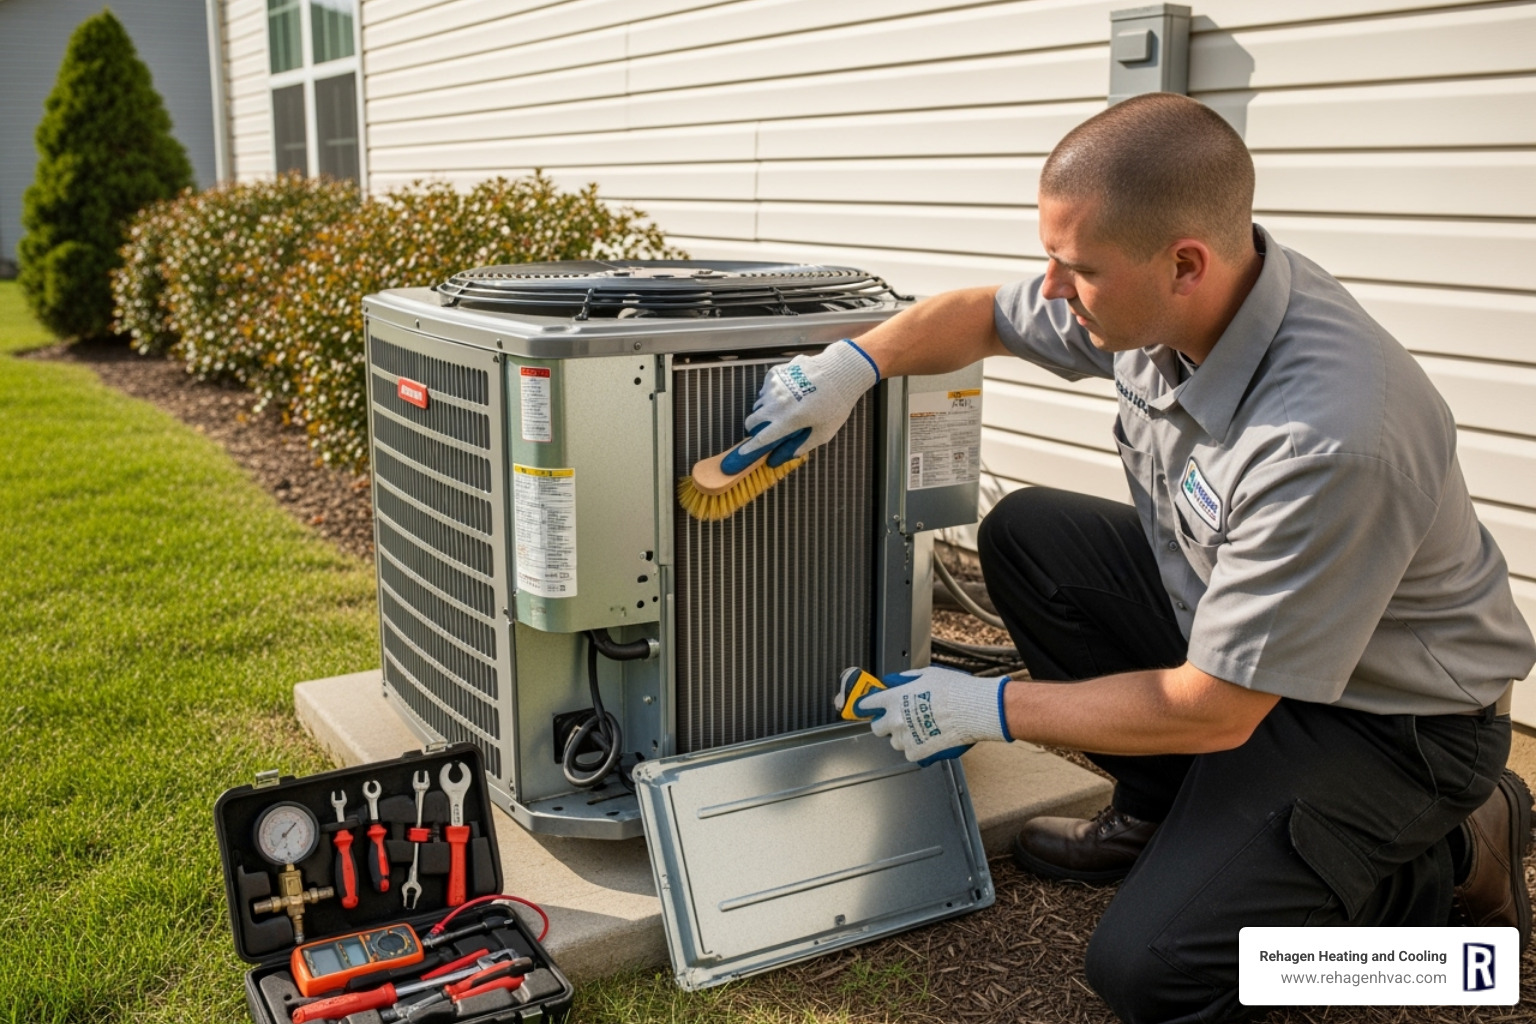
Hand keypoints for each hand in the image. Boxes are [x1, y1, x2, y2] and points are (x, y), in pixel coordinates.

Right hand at [722, 339, 879, 472]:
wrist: (840, 372)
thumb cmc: (836, 403)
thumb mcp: (824, 432)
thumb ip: (802, 446)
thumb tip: (785, 456)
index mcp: (788, 420)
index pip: (761, 439)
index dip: (749, 448)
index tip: (742, 453)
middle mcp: (777, 403)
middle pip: (752, 420)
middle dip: (755, 428)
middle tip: (767, 429)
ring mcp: (774, 386)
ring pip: (759, 404)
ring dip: (766, 410)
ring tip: (785, 408)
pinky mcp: (776, 373)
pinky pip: (765, 389)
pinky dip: (771, 394)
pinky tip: (788, 393)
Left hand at [855, 665, 1012, 765]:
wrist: (972, 709)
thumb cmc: (953, 690)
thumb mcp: (926, 675)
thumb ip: (906, 680)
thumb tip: (896, 681)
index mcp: (893, 698)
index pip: (866, 704)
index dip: (865, 706)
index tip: (865, 708)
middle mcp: (895, 719)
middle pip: (876, 728)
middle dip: (885, 724)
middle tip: (899, 720)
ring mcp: (905, 738)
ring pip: (894, 742)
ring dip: (903, 737)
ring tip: (921, 729)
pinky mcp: (917, 753)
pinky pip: (910, 754)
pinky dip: (917, 749)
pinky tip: (929, 739)